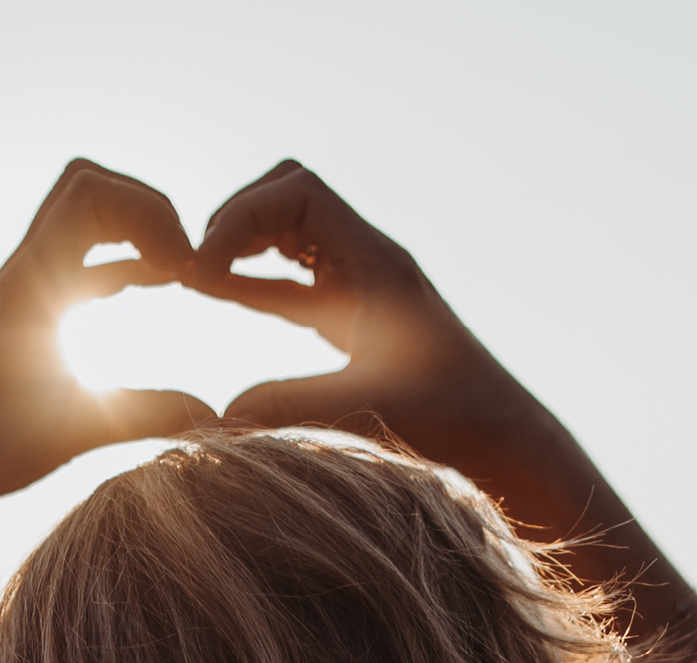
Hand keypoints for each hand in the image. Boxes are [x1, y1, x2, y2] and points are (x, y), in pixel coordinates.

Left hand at [0, 160, 217, 551]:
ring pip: (85, 220)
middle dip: (146, 210)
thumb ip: (144, 416)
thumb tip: (212, 412)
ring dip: (135, 232)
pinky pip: (83, 261)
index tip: (182, 268)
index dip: (148, 212)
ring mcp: (27, 288)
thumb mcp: (69, 432)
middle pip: (88, 188)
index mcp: (30, 284)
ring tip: (179, 272)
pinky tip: (159, 285)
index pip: (89, 193)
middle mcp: (25, 271)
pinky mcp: (32, 311)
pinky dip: (124, 260)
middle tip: (184, 261)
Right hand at [188, 162, 558, 486]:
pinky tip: (214, 294)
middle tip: (194, 268)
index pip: (297, 190)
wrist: (503, 439)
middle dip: (235, 221)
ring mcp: (363, 287)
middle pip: (288, 195)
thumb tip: (215, 415)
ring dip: (244, 247)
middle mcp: (369, 261)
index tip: (203, 268)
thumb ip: (291, 406)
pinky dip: (254, 281)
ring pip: (291, 233)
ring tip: (193, 277)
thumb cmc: (452, 420)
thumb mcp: (367, 408)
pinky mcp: (357, 319)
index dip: (241, 216)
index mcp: (375, 260)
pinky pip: (295, 281)